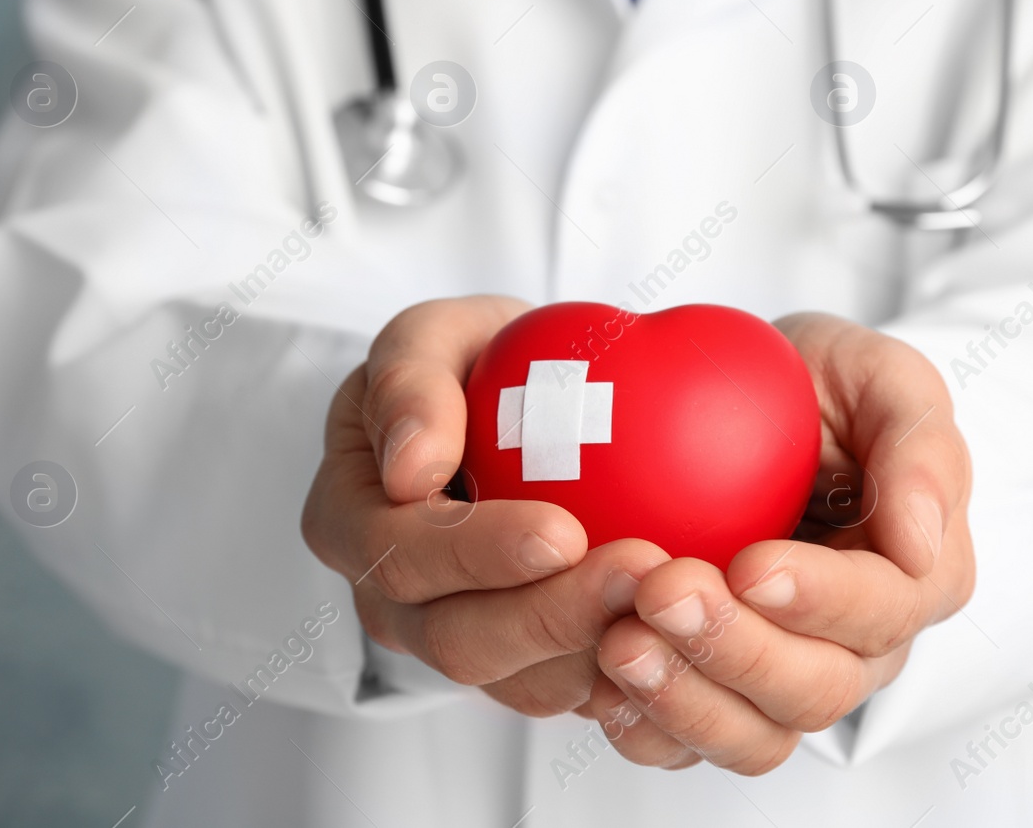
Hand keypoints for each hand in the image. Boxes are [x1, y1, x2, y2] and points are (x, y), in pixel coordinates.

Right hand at [302, 296, 668, 716]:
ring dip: (599, 653)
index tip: (563, 532)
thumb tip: (410, 469)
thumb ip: (409, 378)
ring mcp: (457, 644)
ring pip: (522, 685)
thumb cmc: (471, 364)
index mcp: (348, 523)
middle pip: (461, 641)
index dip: (478, 556)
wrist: (519, 407)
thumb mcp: (432, 336)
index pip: (400, 556)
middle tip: (638, 573)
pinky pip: (573, 696)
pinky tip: (684, 643)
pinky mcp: (524, 670)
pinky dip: (627, 678)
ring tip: (672, 607)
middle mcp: (392, 603)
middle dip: (553, 618)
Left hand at [580, 312, 973, 773]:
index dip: (819, 599)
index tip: (750, 565)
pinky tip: (597, 678)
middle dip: (735, 649)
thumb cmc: (821, 389)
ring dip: (682, 698)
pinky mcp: (715, 695)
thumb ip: (920, 447)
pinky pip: (683, 744)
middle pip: (814, 690)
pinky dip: (640, 722)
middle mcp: (856, 648)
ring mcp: (783, 680)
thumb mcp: (884, 379)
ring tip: (618, 643)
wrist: (741, 404)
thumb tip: (919, 543)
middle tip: (662, 589)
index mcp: (914, 578)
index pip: (882, 611)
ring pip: (751, 736)